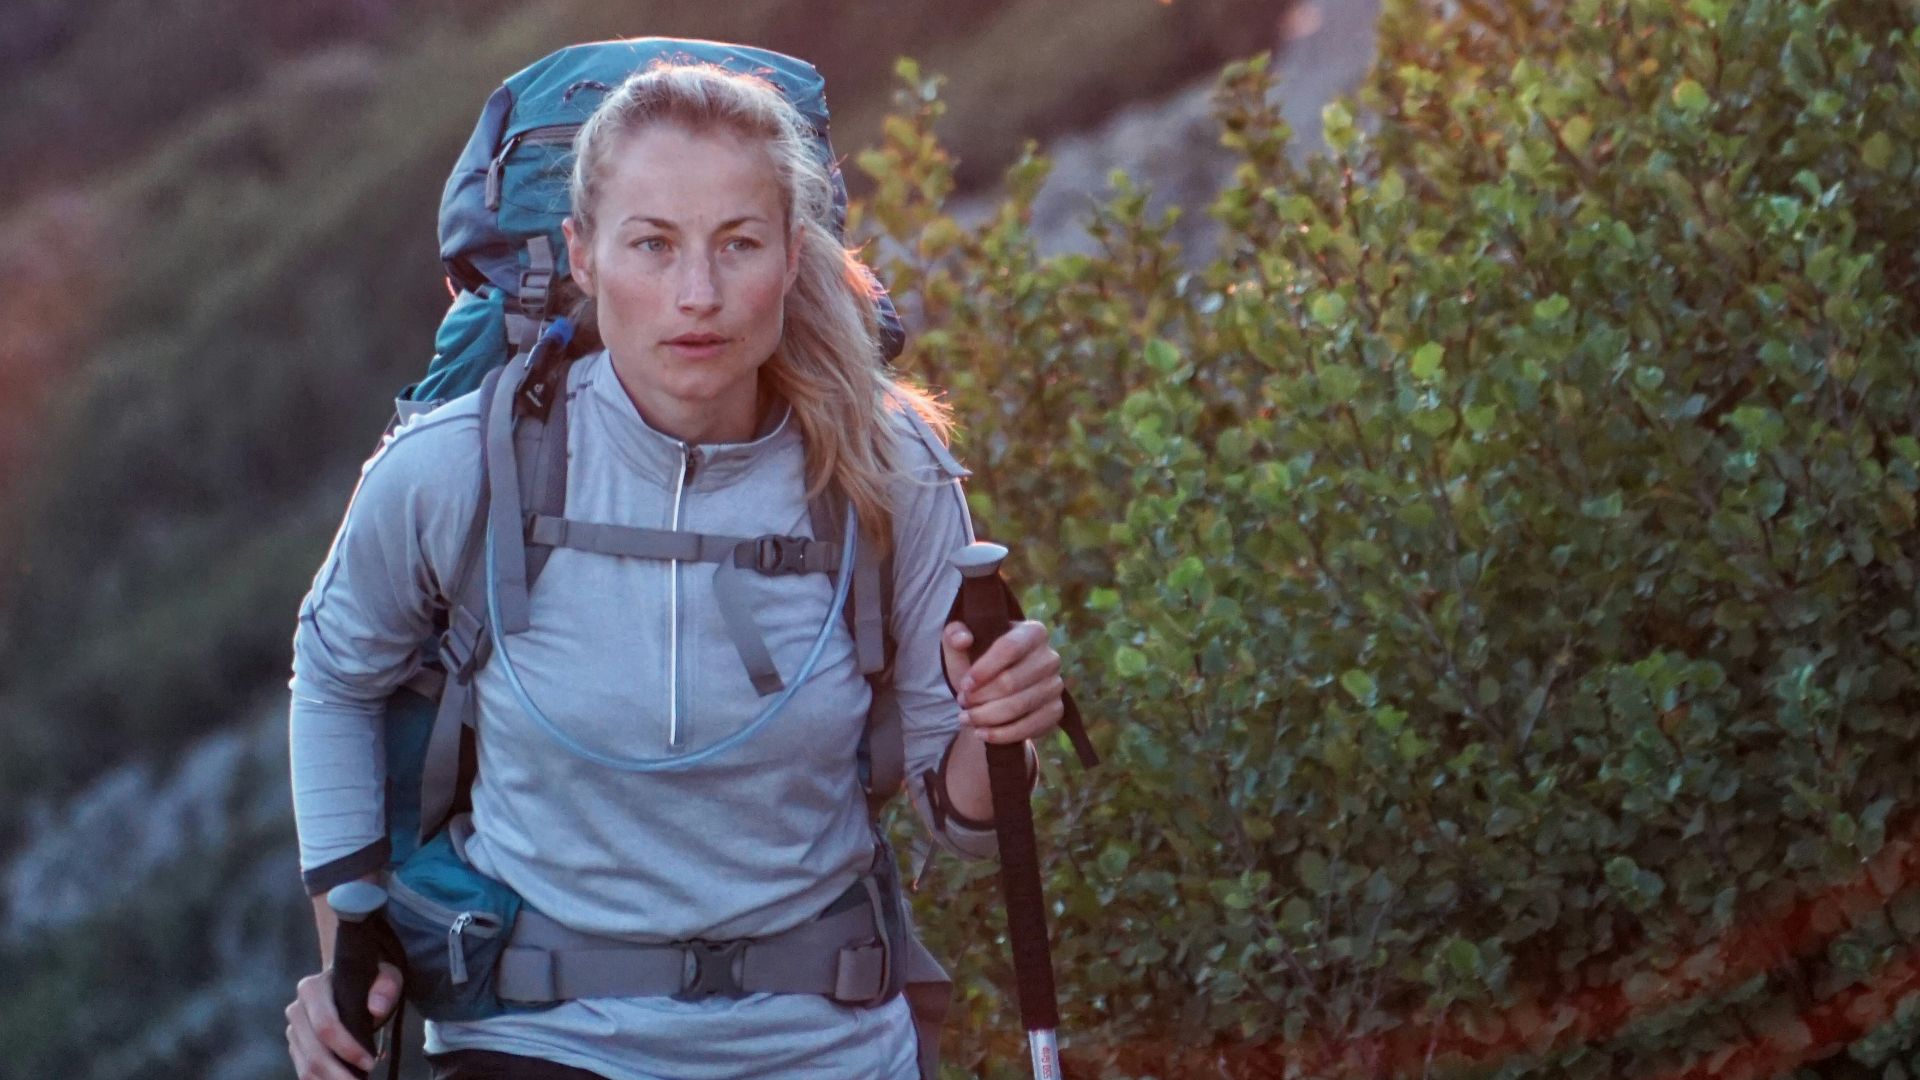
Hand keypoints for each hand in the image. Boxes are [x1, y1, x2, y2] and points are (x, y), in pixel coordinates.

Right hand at [285, 961, 402, 1078]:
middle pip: (314, 1052)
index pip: (326, 1025)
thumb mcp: (384, 977)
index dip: (347, 1048)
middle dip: (339, 1074)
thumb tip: (376, 1008)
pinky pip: (304, 1072)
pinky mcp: (295, 1047)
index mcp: (312, 989)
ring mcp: (293, 1030)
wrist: (349, 982)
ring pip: (306, 1067)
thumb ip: (385, 987)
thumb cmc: (369, 980)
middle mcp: (296, 1010)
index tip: (370, 1062)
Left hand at [941, 618, 1065, 745]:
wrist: (995, 693)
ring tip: (966, 718)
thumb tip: (962, 638)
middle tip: (962, 702)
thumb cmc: (979, 664)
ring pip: (1018, 706)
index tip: (964, 685)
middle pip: (1012, 681)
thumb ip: (954, 635)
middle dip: (981, 696)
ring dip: (987, 716)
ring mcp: (1056, 685)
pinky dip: (1002, 734)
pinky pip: (1030, 727)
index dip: (984, 668)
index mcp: (1032, 632)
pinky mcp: (1056, 711)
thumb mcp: (962, 648)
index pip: (1010, 647)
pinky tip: (982, 733)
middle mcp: (1050, 657)